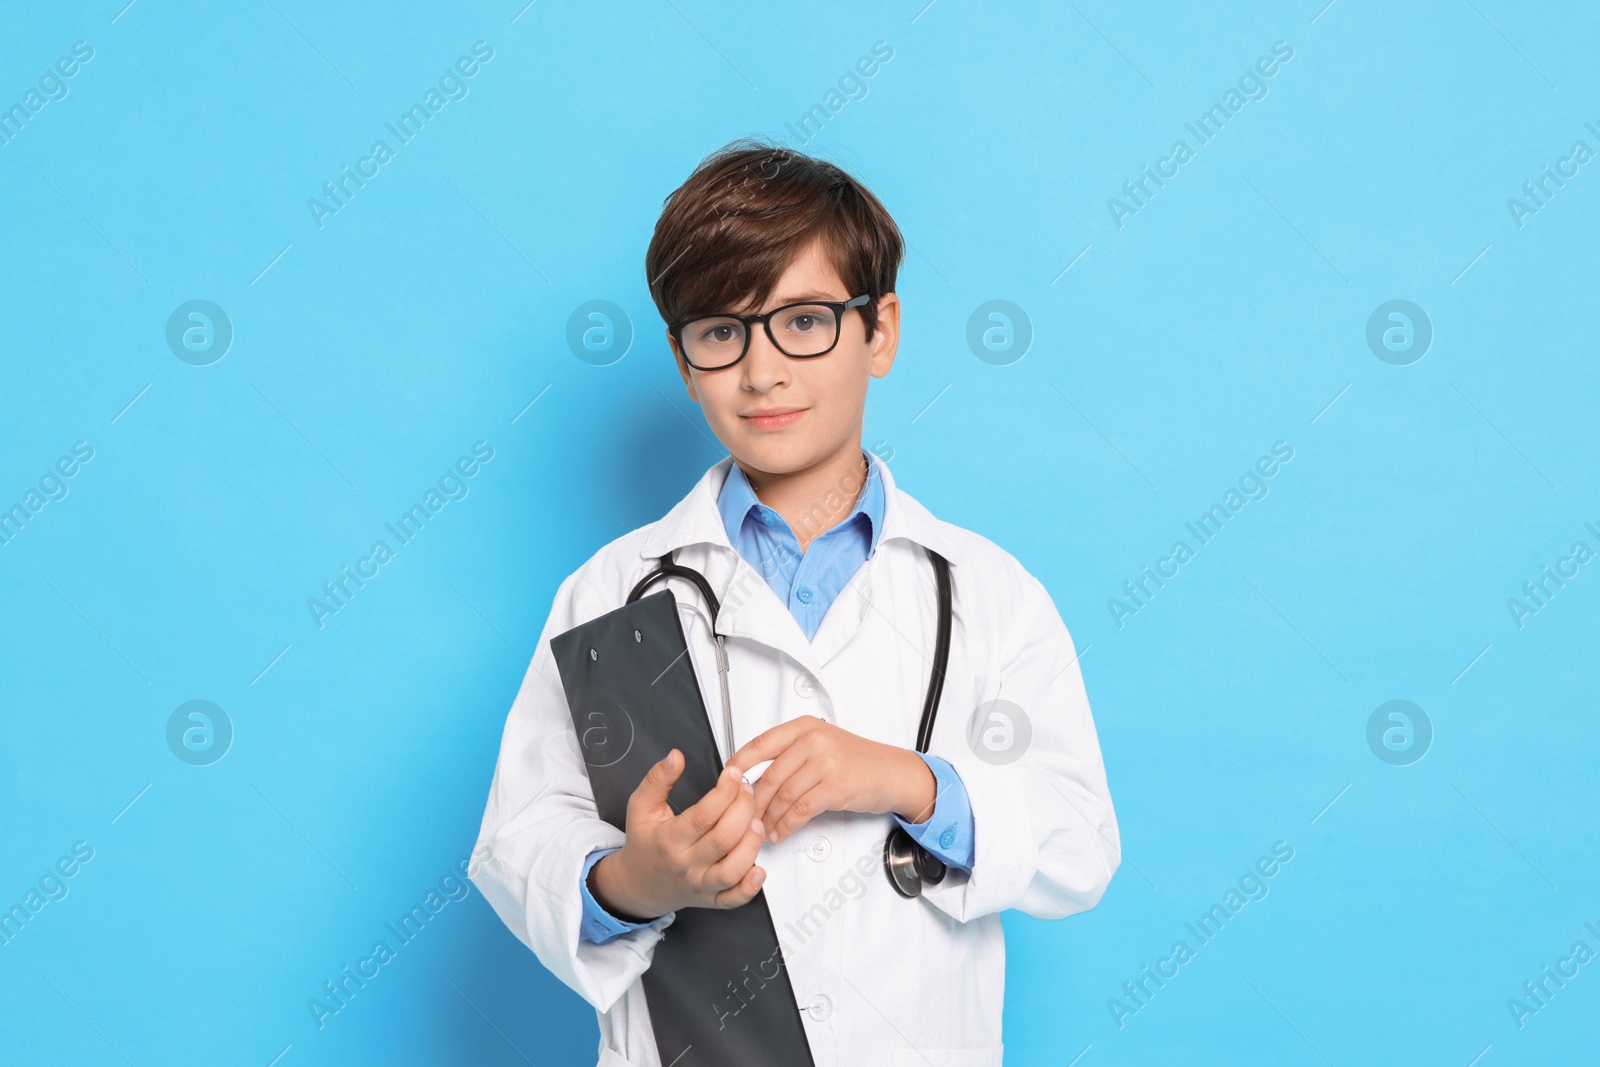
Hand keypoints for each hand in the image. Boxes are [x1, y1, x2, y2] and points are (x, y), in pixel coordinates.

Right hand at [589, 749, 766, 919]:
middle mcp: (686, 864)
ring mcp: (700, 884)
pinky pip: (734, 899)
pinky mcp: (711, 899)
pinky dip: (750, 887)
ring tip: (756, 822)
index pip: (703, 816)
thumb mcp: (640, 806)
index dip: (724, 792)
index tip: (733, 774)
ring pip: (732, 870)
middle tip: (748, 791)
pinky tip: (759, 869)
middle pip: (723, 839)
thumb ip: (657, 779)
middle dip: (743, 810)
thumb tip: (675, 756)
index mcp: (668, 840)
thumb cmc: (644, 843)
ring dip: (751, 845)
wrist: (638, 884)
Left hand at [726, 716, 936, 844]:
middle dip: (754, 801)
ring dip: (769, 817)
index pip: (761, 743)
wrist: (892, 772)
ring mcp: (825, 762)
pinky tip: (781, 832)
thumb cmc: (857, 760)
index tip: (727, 779)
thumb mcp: (822, 743)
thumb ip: (792, 753)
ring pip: (783, 795)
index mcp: (805, 727)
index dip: (740, 762)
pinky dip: (787, 825)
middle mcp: (813, 740)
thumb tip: (754, 776)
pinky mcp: (835, 786)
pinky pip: (800, 810)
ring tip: (762, 829)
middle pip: (770, 775)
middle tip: (745, 816)